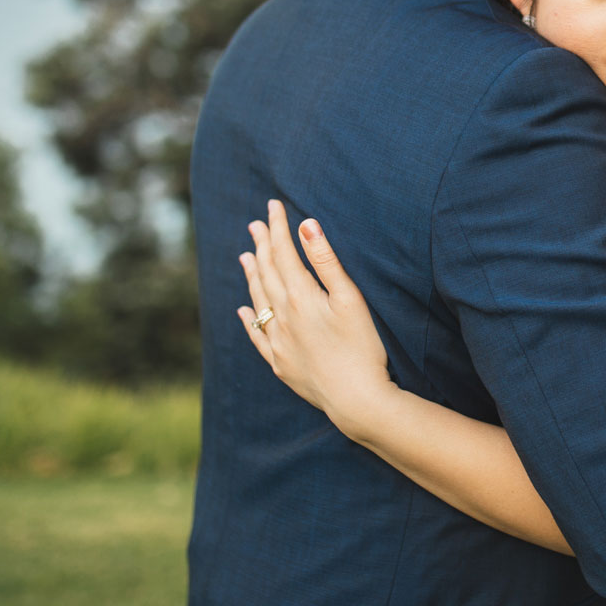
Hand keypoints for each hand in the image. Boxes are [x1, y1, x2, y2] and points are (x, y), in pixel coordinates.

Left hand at [238, 201, 397, 439]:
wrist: (355, 400)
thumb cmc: (362, 347)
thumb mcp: (350, 299)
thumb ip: (326, 261)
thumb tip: (307, 226)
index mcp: (301, 296)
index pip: (283, 253)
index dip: (278, 228)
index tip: (273, 206)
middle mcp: (282, 317)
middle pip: (267, 273)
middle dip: (262, 246)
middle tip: (255, 224)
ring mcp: (278, 342)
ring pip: (258, 301)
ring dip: (252, 276)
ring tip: (245, 256)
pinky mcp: (280, 363)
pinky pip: (256, 335)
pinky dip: (248, 318)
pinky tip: (242, 310)